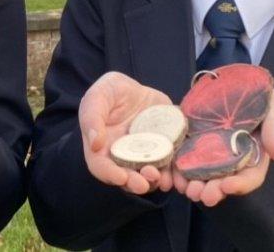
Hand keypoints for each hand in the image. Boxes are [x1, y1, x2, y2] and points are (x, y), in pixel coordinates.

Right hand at [79, 72, 175, 194]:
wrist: (135, 90)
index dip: (110, 174)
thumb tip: (94, 143)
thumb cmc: (110, 92)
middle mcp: (123, 158)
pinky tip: (181, 174)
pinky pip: (171, 164)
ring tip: (164, 180)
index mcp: (102, 149)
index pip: (101, 167)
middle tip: (143, 183)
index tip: (120, 176)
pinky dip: (176, 172)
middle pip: (127, 177)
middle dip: (135, 183)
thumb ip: (92, 117)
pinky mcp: (164, 149)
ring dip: (157, 181)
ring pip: (150, 176)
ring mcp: (145, 156)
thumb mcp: (98, 97)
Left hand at [173, 89, 273, 206]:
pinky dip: (178, 169)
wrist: (233, 78)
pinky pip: (183, 157)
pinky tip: (172, 175)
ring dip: (194, 185)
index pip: (250, 176)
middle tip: (202, 196)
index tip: (227, 186)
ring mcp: (210, 150)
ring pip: (202, 174)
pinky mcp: (192, 140)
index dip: (240, 184)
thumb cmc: (259, 94)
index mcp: (253, 154)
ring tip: (186, 189)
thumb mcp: (273, 105)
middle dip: (213, 191)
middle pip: (223, 181)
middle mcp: (231, 158)